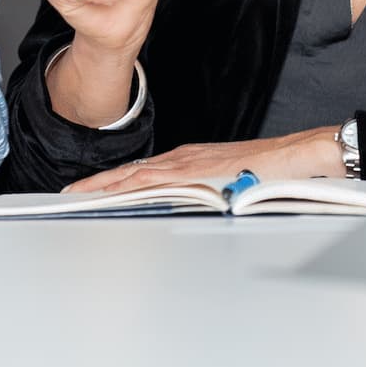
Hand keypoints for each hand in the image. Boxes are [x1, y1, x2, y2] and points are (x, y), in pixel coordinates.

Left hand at [64, 127, 343, 194]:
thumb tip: (193, 210)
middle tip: (67, 196)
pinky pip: (158, 179)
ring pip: (136, 173)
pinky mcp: (199, 170)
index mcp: (188, 162)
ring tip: (77, 196)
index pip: (139, 173)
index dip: (110, 182)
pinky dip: (131, 185)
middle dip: (96, 184)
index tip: (86, 192)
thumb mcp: (230, 186)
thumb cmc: (272, 172)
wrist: (298, 156)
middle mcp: (184, 159)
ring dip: (105, 184)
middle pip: (130, 172)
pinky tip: (114, 191)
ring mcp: (190, 163)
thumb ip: (208, 195)